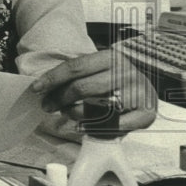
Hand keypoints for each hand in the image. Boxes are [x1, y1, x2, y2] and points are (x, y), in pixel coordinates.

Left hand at [30, 50, 156, 131]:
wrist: (149, 84)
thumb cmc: (115, 78)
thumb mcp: (98, 68)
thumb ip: (76, 75)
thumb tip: (43, 87)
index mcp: (110, 57)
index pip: (75, 67)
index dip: (52, 78)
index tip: (35, 88)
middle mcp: (125, 72)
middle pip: (82, 87)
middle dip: (59, 98)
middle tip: (47, 105)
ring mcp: (138, 93)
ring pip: (95, 108)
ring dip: (74, 113)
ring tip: (66, 112)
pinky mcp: (146, 114)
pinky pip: (112, 126)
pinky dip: (93, 127)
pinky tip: (81, 126)